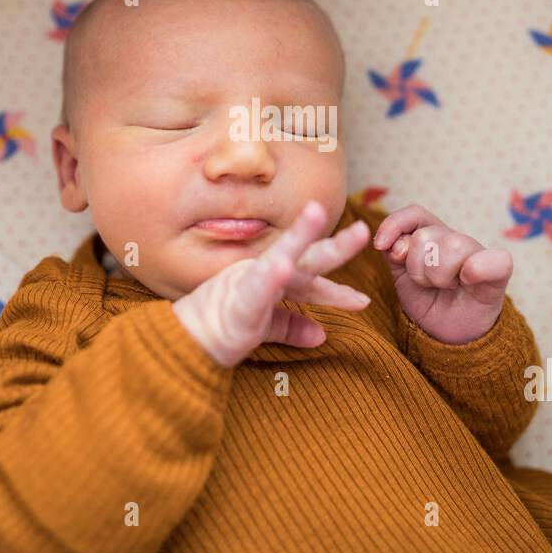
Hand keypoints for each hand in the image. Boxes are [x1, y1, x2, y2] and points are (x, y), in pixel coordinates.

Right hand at [172, 200, 372, 367]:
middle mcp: (267, 274)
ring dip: (300, 235)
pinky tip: (283, 266)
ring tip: (316, 212)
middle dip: (337, 246)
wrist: (188, 341)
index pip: (312, 283)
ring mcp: (252, 280)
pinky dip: (270, 276)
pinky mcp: (238, 295)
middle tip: (363, 231)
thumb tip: (322, 336)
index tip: (362, 300)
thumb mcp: (264, 328)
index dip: (337, 291)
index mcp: (275, 282)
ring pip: (282, 255)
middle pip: (308, 258)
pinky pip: (256, 285)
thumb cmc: (222, 330)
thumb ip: (291, 326)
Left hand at [372, 204, 512, 344]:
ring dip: (438, 276)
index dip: (395, 225)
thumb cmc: (429, 301)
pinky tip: (468, 280)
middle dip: (416, 267)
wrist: (450, 334)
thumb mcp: (402, 276)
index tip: (381, 246)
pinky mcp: (498, 273)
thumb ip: (394, 253)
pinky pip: (497, 260)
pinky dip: (479, 268)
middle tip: (427, 283)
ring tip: (444, 287)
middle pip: (425, 236)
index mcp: (434, 235)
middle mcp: (456, 239)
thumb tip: (391, 243)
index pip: (415, 215)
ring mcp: (479, 254)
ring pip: (451, 246)